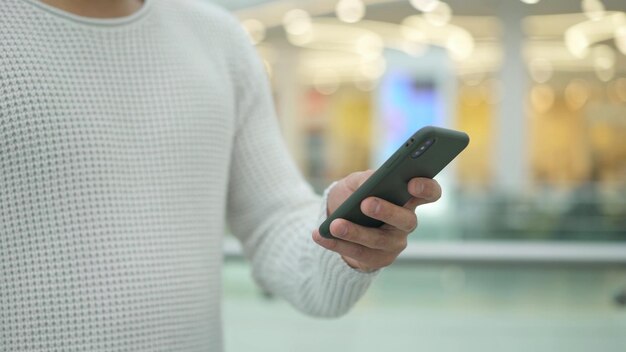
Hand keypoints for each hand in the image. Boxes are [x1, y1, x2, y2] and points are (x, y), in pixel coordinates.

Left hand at [312, 170, 441, 271]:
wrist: (336, 221)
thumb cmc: (352, 196)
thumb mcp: (355, 182)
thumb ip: (365, 178)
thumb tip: (372, 180)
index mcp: (407, 198)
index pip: (430, 193)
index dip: (427, 189)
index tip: (412, 182)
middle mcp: (406, 222)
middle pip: (406, 220)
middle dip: (387, 211)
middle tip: (366, 203)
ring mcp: (394, 243)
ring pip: (378, 240)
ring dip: (355, 232)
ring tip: (334, 225)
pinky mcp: (377, 260)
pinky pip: (358, 254)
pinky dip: (337, 244)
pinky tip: (320, 235)